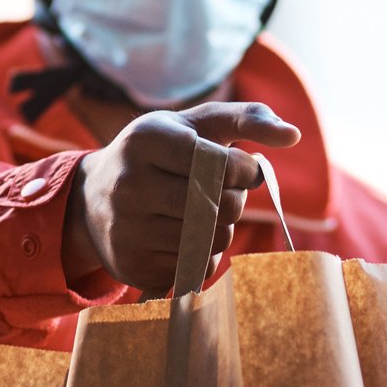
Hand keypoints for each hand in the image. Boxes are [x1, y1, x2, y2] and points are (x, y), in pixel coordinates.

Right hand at [64, 102, 300, 290]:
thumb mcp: (195, 126)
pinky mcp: (132, 265)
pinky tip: (183, 237)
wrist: (92, 199)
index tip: (242, 170)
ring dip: (222, 230)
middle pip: (220, 206)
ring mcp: (127, 228)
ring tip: (203, 214)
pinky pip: (195, 268)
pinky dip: (203, 255)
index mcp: (147, 139)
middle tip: (221, 194)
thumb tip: (294, 136)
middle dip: (235, 202)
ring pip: (211, 240)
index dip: (244, 171)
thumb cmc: (159, 154)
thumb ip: (247, 119)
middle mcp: (130, 184)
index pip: (221, 165)